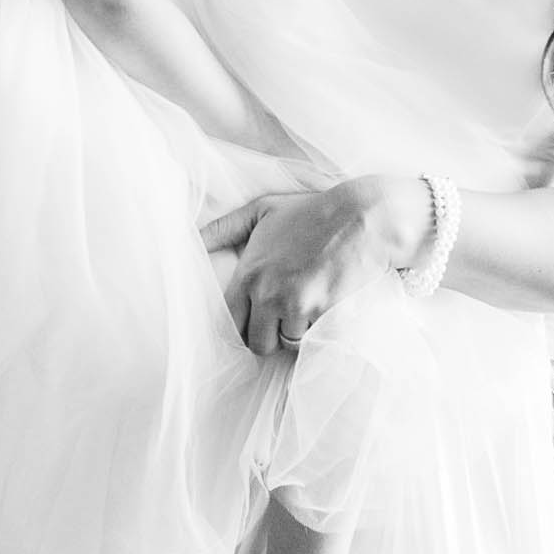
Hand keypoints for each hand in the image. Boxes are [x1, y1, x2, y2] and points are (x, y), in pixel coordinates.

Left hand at [204, 180, 409, 355]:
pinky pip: (315, 339)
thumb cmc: (311, 212)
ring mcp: (297, 306)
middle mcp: (268, 294)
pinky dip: (320, 330)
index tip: (258, 318)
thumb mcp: (262, 210)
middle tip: (285, 317)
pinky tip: (326, 306)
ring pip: (288, 343)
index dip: (245, 325)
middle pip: (258, 343)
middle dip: (271, 335)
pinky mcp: (324, 314)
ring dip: (297, 332)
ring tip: (308, 307)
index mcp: (249, 274)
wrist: (361, 218)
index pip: (232, 323)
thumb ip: (224, 228)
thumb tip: (192, 237)